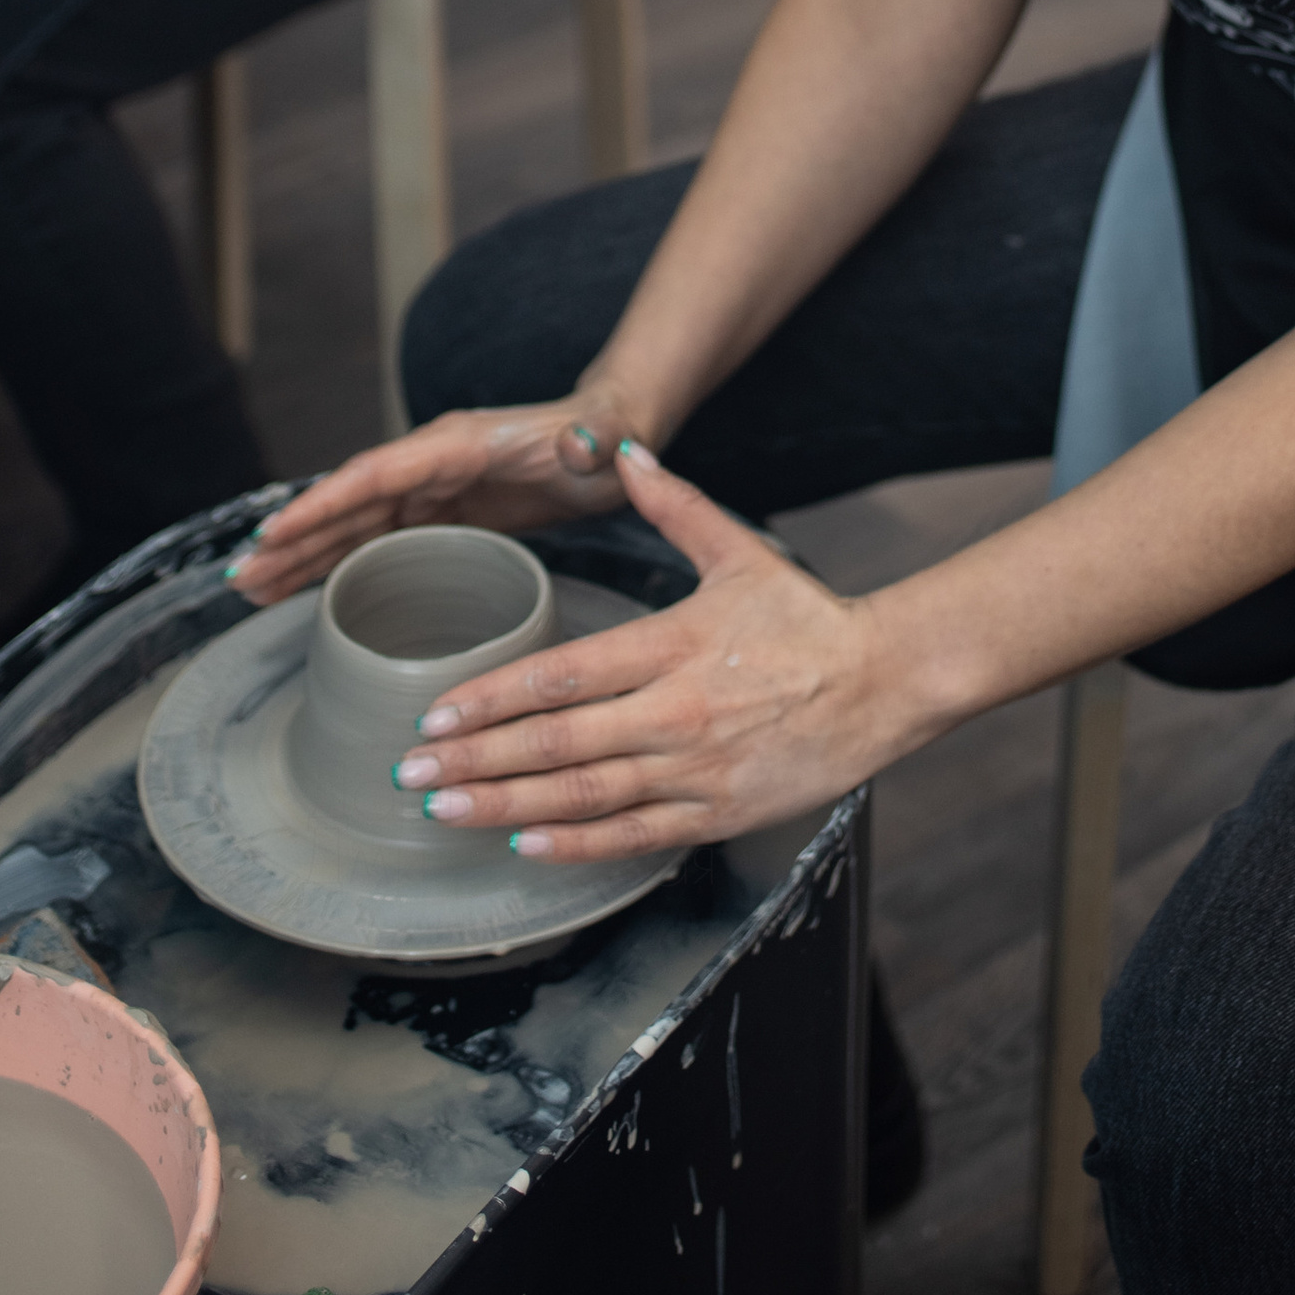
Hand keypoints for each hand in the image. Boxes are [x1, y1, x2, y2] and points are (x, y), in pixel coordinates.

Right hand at [223, 399, 635, 606]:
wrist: (612, 436)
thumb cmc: (604, 437)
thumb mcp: (600, 439)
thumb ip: (589, 441)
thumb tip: (580, 442)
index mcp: (455, 445)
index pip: (376, 474)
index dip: (325, 504)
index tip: (275, 531)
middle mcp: (430, 463)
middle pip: (347, 504)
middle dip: (293, 539)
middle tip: (241, 577)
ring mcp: (431, 490)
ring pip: (352, 526)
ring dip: (301, 556)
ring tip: (248, 589)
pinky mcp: (439, 514)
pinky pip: (374, 540)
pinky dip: (334, 563)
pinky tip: (299, 589)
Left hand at [390, 444, 909, 860]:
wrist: (886, 683)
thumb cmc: (807, 620)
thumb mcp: (739, 553)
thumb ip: (673, 504)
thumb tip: (623, 450)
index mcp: (674, 645)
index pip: (561, 675)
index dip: (490, 697)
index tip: (435, 711)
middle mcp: (676, 713)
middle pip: (554, 743)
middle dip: (472, 760)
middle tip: (409, 769)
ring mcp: (695, 770)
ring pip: (582, 796)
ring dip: (502, 806)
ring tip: (442, 811)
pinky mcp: (717, 813)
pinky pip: (632, 835)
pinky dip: (573, 844)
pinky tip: (522, 844)